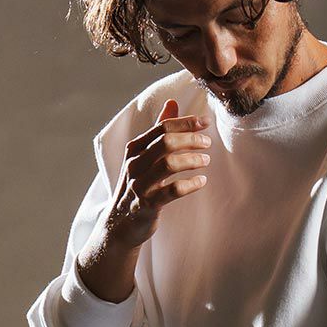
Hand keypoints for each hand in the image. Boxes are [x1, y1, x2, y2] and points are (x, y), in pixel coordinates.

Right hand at [104, 96, 211, 248]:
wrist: (119, 223)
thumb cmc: (137, 186)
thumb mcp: (143, 156)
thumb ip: (158, 131)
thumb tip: (172, 102)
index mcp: (134, 149)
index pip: (161, 128)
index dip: (185, 122)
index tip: (205, 122)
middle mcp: (135, 164)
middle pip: (165, 142)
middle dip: (190, 139)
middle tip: (207, 142)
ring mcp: (140, 185)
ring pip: (168, 164)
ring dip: (191, 160)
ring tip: (206, 160)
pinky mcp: (147, 205)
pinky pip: (171, 191)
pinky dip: (189, 184)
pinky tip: (201, 181)